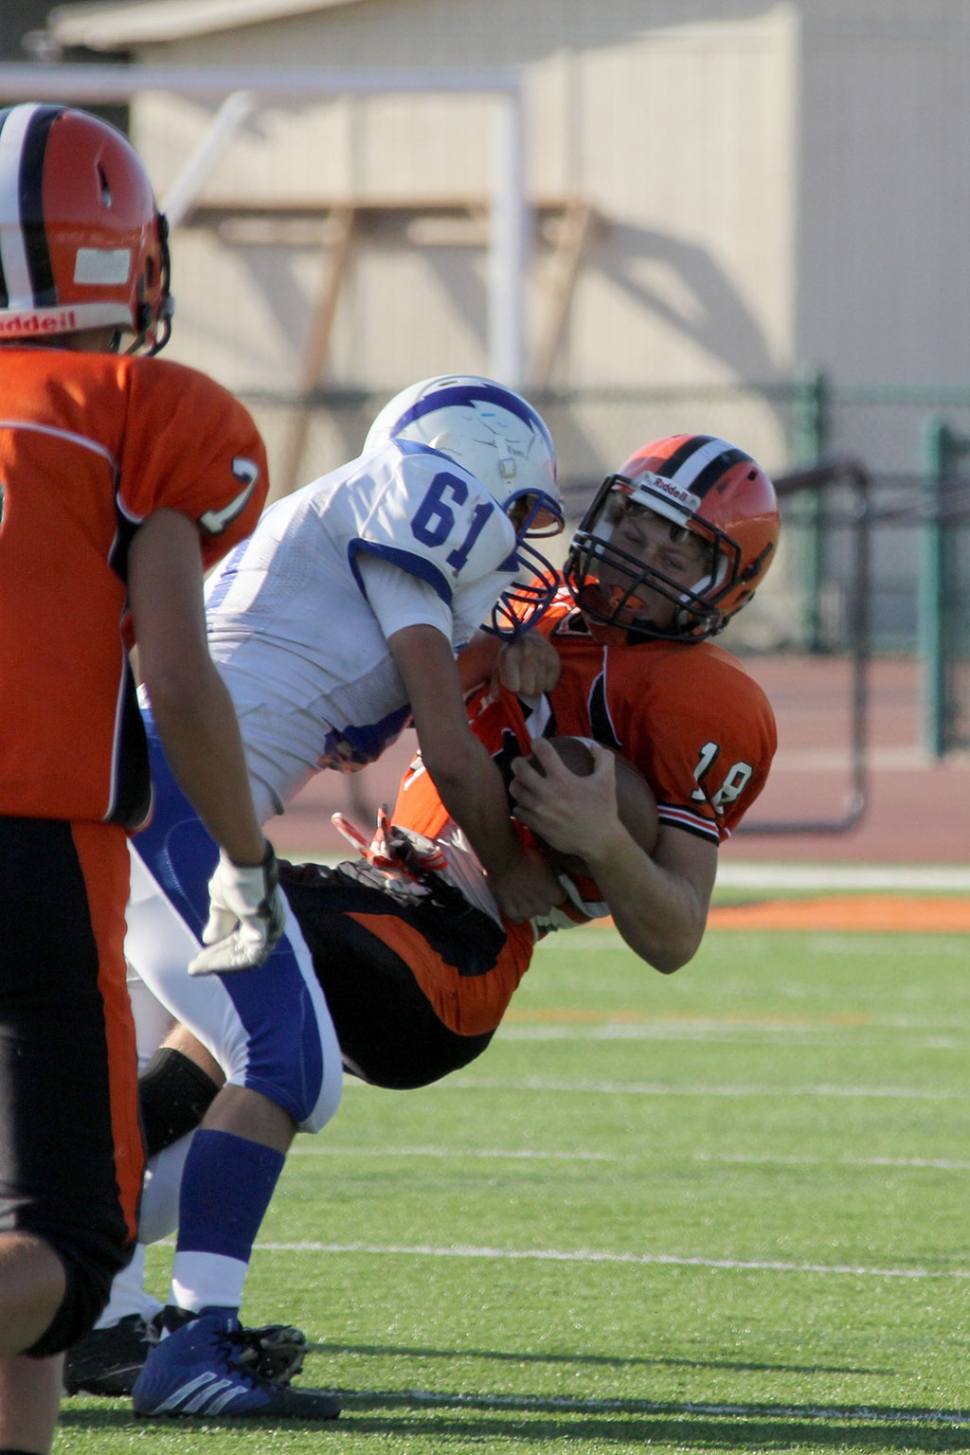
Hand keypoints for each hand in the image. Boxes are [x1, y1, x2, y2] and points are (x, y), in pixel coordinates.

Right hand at [189, 841, 285, 974]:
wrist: (244, 862)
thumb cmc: (235, 876)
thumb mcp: (222, 903)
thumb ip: (220, 922)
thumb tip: (208, 940)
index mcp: (259, 918)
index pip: (239, 941)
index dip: (219, 950)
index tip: (199, 957)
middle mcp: (267, 928)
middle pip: (239, 951)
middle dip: (215, 960)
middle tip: (194, 967)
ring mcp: (267, 933)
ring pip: (240, 957)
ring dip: (217, 963)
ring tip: (195, 967)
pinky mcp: (263, 936)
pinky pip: (244, 959)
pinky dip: (224, 962)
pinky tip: (205, 963)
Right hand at [488, 840, 563, 922]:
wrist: (505, 859)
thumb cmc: (528, 858)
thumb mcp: (547, 864)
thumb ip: (551, 877)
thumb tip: (554, 878)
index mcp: (554, 895)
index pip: (560, 898)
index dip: (552, 892)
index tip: (547, 886)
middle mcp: (543, 907)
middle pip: (544, 909)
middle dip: (540, 902)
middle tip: (532, 892)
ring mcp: (526, 912)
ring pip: (530, 914)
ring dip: (526, 907)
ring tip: (519, 896)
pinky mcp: (511, 912)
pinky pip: (516, 918)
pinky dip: (515, 913)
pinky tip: (512, 905)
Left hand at [495, 632, 560, 696]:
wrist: (528, 636)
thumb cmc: (510, 655)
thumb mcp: (498, 666)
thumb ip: (495, 684)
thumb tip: (496, 698)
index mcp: (510, 655)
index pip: (513, 687)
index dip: (512, 687)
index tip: (512, 680)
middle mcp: (528, 653)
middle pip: (528, 691)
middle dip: (524, 689)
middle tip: (523, 680)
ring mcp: (544, 656)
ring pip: (540, 689)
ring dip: (535, 688)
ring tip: (532, 678)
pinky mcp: (555, 660)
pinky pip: (550, 686)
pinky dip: (545, 685)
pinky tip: (541, 676)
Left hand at [510, 738, 619, 864]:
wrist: (599, 841)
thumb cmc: (603, 809)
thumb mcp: (608, 781)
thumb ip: (603, 759)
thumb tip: (592, 745)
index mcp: (563, 779)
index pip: (543, 751)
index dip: (538, 743)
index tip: (538, 744)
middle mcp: (547, 792)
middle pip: (520, 769)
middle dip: (519, 761)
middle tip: (523, 762)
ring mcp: (539, 810)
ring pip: (515, 789)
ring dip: (517, 782)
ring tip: (523, 782)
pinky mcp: (536, 825)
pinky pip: (517, 810)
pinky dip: (520, 804)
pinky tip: (526, 803)